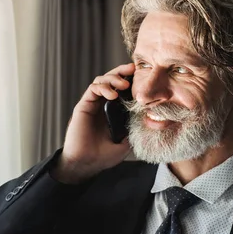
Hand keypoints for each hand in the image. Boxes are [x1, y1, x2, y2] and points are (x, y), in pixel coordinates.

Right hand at [51, 63, 134, 183]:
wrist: (86, 163)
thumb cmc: (104, 156)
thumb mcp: (126, 143)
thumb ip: (134, 130)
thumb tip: (149, 119)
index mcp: (113, 111)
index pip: (122, 90)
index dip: (131, 81)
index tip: (143, 77)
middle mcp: (102, 105)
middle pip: (112, 80)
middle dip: (122, 72)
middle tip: (133, 69)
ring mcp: (93, 104)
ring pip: (102, 81)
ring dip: (113, 78)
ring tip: (124, 84)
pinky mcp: (83, 106)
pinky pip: (93, 89)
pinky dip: (103, 88)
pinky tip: (113, 95)